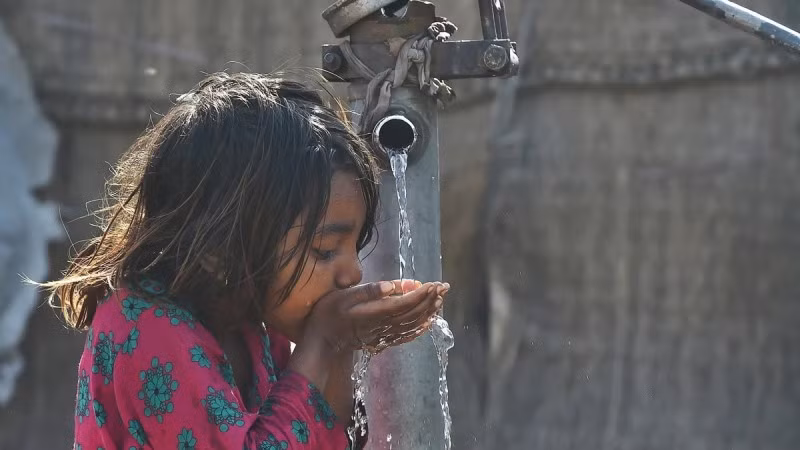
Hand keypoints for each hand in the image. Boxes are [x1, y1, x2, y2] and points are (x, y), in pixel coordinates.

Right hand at [304, 279, 449, 354]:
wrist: (322, 341)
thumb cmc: (329, 314)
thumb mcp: (343, 297)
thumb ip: (368, 291)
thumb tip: (392, 286)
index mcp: (374, 313)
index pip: (405, 303)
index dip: (422, 294)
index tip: (434, 284)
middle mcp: (382, 326)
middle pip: (413, 313)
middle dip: (431, 299)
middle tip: (444, 287)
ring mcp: (383, 335)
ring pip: (413, 324)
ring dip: (429, 312)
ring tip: (440, 299)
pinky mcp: (382, 340)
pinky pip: (406, 336)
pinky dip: (420, 328)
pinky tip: (429, 322)